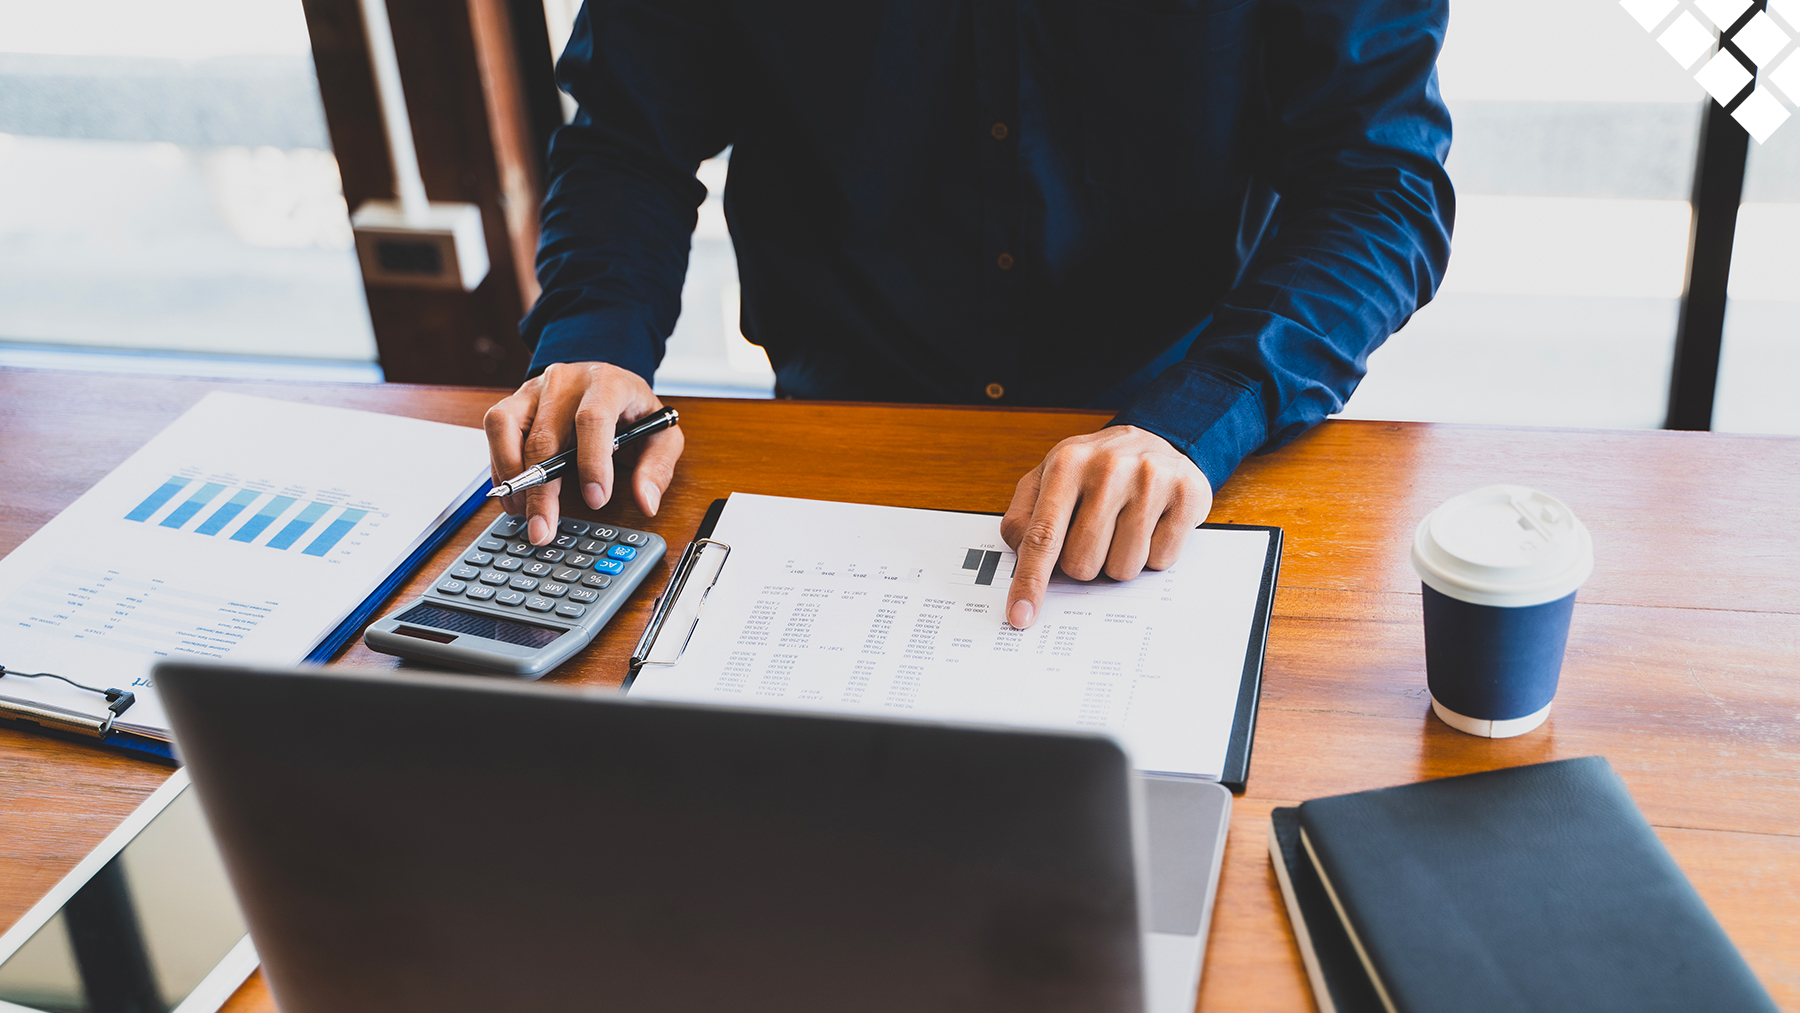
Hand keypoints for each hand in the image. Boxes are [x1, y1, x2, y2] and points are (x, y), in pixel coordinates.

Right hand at [482, 362, 684, 544]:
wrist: (606, 383)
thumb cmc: (633, 411)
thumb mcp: (661, 435)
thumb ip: (656, 468)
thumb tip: (646, 502)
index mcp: (608, 383)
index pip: (594, 418)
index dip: (592, 462)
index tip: (595, 501)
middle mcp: (566, 380)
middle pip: (545, 436)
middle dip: (542, 491)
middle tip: (544, 529)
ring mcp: (535, 389)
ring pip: (506, 428)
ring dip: (512, 477)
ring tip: (524, 513)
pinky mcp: (514, 401)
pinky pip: (495, 431)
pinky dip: (500, 468)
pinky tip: (515, 496)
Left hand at [1000, 426, 1211, 628]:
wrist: (1157, 437)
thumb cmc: (1096, 468)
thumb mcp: (1050, 477)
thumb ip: (1024, 517)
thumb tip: (1020, 561)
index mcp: (1067, 465)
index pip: (1043, 536)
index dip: (1031, 581)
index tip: (1021, 616)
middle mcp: (1109, 469)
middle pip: (1082, 564)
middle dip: (1085, 563)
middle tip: (1096, 534)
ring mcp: (1151, 481)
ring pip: (1122, 568)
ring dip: (1119, 560)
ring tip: (1124, 527)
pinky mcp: (1186, 495)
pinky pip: (1161, 561)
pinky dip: (1153, 554)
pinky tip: (1152, 525)